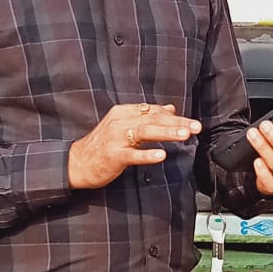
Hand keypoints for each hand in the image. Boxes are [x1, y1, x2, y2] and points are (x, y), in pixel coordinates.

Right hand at [68, 103, 201, 189]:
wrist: (76, 163)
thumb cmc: (103, 145)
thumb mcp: (123, 125)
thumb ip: (146, 117)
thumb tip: (170, 108)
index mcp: (123, 112)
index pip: (153, 110)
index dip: (174, 116)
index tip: (192, 122)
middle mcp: (119, 122)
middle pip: (152, 119)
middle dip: (176, 122)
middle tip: (196, 126)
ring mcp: (115, 138)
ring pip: (144, 132)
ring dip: (166, 132)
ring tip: (184, 135)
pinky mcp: (113, 156)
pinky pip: (132, 154)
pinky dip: (147, 154)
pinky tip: (161, 154)